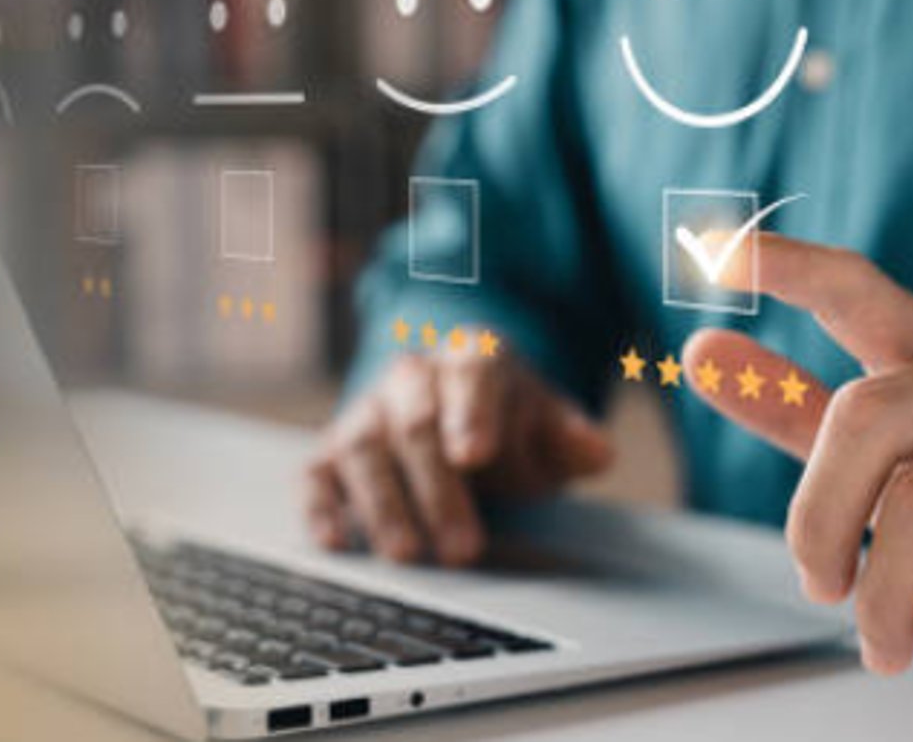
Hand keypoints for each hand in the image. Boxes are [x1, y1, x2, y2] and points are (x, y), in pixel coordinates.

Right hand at [304, 350, 613, 566]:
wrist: (458, 416)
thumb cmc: (508, 426)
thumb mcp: (550, 428)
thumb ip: (572, 438)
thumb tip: (596, 450)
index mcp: (473, 358)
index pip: (471, 372)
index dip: (472, 412)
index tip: (476, 455)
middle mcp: (412, 377)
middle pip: (415, 419)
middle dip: (438, 486)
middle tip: (464, 546)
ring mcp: (368, 412)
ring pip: (364, 446)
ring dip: (384, 503)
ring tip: (408, 554)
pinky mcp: (333, 451)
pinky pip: (317, 472)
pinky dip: (320, 506)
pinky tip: (334, 541)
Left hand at [685, 234, 912, 692]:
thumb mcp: (890, 462)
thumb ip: (797, 409)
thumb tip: (700, 353)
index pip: (861, 293)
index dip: (790, 270)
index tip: (716, 251)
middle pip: (869, 418)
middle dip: (820, 519)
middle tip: (819, 589)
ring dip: (882, 598)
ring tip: (880, 644)